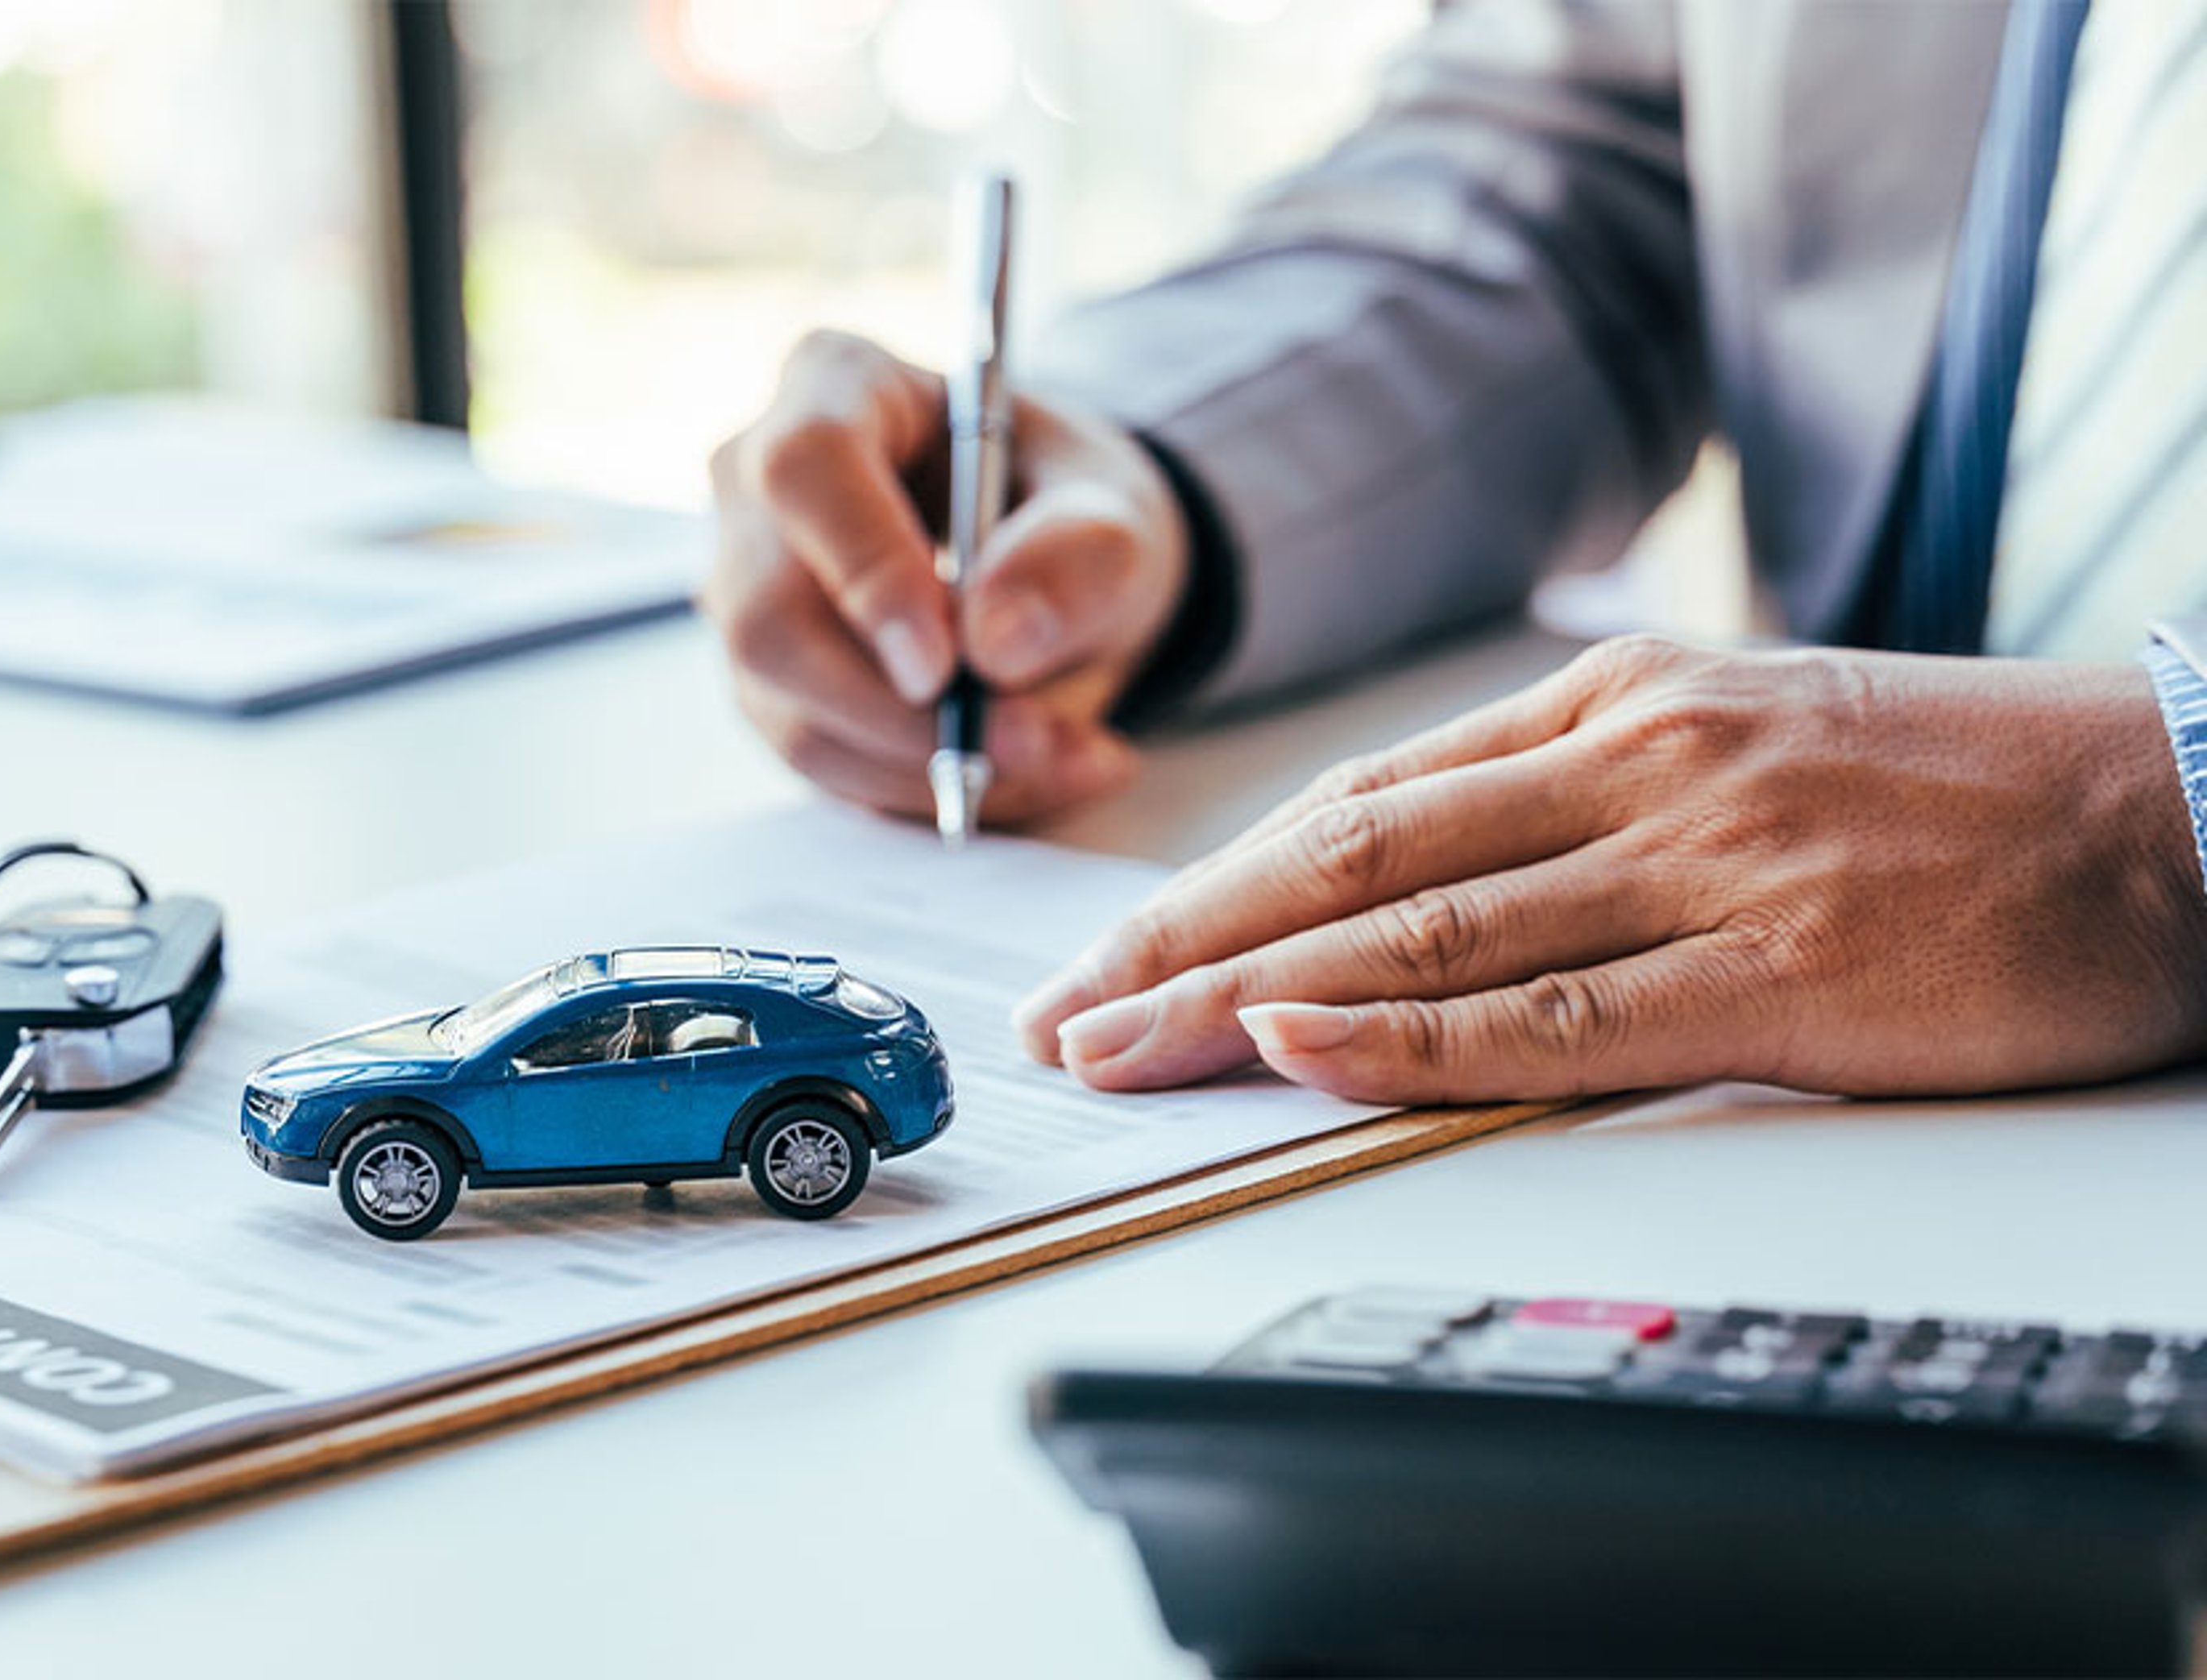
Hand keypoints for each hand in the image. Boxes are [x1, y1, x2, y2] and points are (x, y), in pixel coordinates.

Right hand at [704, 330, 1187, 825]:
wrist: (1054, 573)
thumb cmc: (1070, 512)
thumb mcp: (1115, 515)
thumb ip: (1076, 557)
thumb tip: (994, 643)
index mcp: (835, 386)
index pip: (807, 469)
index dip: (864, 570)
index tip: (944, 665)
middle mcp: (757, 485)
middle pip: (771, 615)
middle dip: (902, 709)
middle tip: (1031, 741)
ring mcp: (746, 591)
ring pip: (794, 710)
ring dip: (932, 764)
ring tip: (1065, 757)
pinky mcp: (767, 685)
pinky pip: (824, 764)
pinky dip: (926, 790)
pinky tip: (1020, 773)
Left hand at [1011, 636, 2206, 1103]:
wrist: (2193, 801)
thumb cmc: (1971, 790)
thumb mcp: (1750, 744)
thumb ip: (1590, 800)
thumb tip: (1432, 880)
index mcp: (1617, 706)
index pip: (1358, 799)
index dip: (1212, 881)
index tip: (1108, 948)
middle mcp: (1634, 765)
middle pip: (1346, 859)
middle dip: (1179, 943)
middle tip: (1061, 1017)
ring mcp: (1702, 862)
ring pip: (1416, 932)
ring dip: (1241, 997)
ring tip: (1119, 1050)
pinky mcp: (1780, 971)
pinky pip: (1550, 1015)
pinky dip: (1402, 1035)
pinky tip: (1289, 1049)